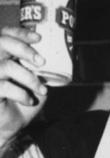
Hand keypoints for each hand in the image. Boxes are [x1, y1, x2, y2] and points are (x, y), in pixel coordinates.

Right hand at [0, 27, 47, 145]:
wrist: (12, 125)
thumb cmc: (22, 101)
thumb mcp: (35, 82)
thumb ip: (39, 69)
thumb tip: (56, 57)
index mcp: (3, 55)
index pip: (5, 34)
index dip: (20, 32)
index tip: (38, 38)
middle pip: (2, 43)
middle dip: (24, 49)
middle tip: (41, 61)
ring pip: (7, 66)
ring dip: (29, 78)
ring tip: (42, 90)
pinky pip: (5, 86)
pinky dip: (22, 94)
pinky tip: (29, 100)